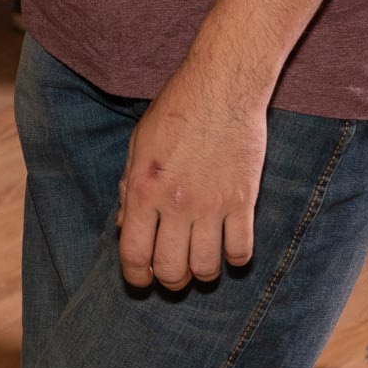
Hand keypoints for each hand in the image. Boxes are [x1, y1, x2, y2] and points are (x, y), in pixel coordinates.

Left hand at [117, 61, 267, 290]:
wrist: (222, 87)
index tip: (142, 280)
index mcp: (143, 190)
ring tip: (201, 261)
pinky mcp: (243, 200)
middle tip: (174, 273)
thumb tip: (123, 226)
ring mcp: (211, 205)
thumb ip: (128, 188)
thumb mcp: (138, 146)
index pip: (134, 253)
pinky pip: (240, 250)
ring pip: (207, 267)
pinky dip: (235, 258)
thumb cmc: (176, 111)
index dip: (136, 276)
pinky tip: (230, 247)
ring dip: (202, 272)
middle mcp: (175, 204)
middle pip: (171, 270)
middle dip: (170, 280)